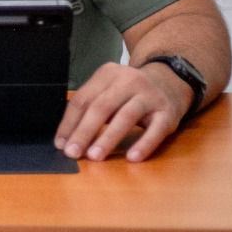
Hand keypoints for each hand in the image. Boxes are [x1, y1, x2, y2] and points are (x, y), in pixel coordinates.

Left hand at [54, 61, 190, 162]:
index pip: (83, 100)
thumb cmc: (130, 93)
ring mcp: (150, 96)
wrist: (170, 81)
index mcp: (107, 74)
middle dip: (84, 132)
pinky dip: (143, 144)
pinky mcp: (168, 112)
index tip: (60, 144)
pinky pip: (156, 130)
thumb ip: (90, 109)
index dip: (69, 123)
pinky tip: (132, 157)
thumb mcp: (109, 91)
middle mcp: (128, 81)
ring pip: (126, 116)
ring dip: (108, 138)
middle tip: (73, 153)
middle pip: (101, 107)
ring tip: (95, 156)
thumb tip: (66, 140)